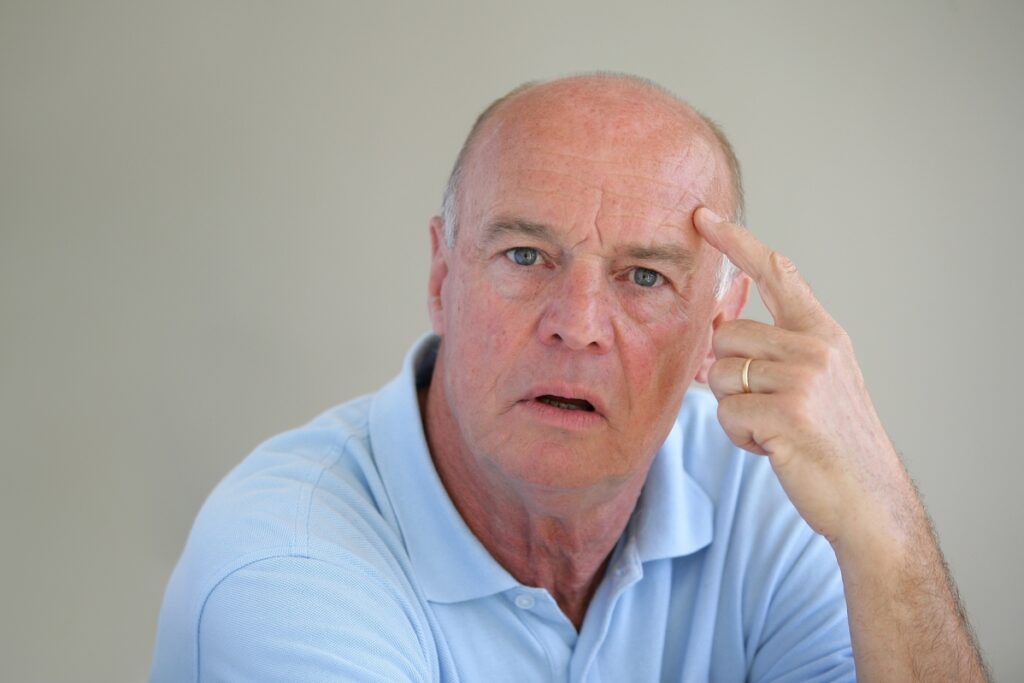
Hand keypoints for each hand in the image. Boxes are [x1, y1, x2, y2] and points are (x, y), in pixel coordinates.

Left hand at [694, 207, 914, 547]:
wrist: (868, 499)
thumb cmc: (830, 440)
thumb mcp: (813, 381)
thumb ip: (774, 351)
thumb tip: (716, 333)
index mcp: (822, 332)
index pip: (775, 272)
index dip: (736, 241)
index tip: (703, 216)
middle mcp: (815, 345)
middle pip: (725, 335)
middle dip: (728, 376)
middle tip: (764, 407)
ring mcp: (804, 377)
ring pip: (718, 375)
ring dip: (733, 409)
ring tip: (774, 428)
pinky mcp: (788, 412)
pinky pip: (726, 413)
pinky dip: (740, 437)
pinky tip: (774, 448)